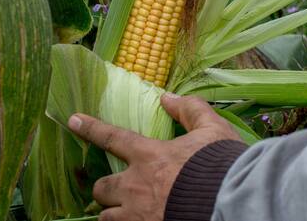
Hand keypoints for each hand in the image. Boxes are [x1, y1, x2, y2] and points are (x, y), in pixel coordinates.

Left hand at [67, 94, 241, 220]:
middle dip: (105, 190)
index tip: (73, 121)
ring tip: (127, 214)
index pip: (112, 137)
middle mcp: (136, 187)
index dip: (91, 128)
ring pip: (106, 218)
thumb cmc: (222, 167)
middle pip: (101, 188)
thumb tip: (168, 97)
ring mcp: (137, 216)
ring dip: (113, 215)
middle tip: (118, 191)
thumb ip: (190, 110)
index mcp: (149, 157)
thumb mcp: (212, 131)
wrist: (233, 205)